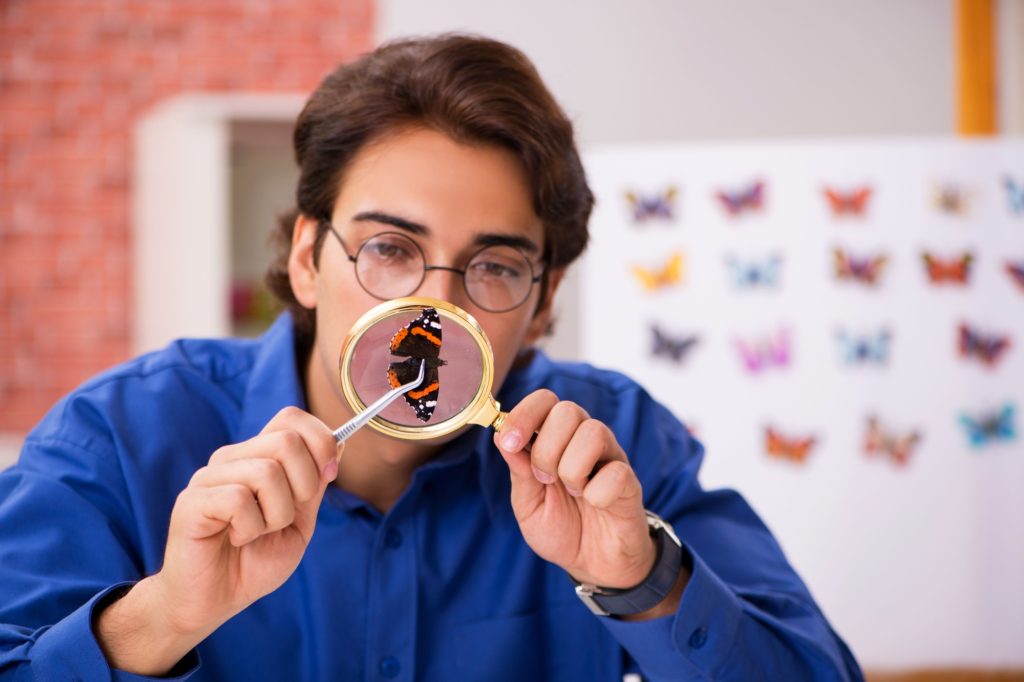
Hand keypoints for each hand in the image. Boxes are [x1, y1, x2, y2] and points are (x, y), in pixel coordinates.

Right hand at [158, 406, 340, 632]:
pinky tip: (237, 539)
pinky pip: (238, 500)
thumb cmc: (255, 561)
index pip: (291, 418)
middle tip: (283, 518)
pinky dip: (250, 529)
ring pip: (267, 472)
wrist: (216, 600)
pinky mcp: (191, 502)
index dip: (320, 441)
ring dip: (276, 516)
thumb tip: (338, 444)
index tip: (326, 476)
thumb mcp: (300, 521)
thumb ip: (315, 484)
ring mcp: (209, 477)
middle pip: (286, 441)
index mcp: (257, 457)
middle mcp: (231, 458)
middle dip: (304, 486)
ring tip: (257, 533)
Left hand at [493, 390, 655, 589]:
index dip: (524, 414)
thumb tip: (500, 436)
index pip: (544, 400)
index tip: (509, 443)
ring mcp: (610, 457)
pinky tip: (595, 504)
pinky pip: (616, 471)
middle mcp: (584, 440)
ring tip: (573, 493)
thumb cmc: (562, 530)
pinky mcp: (630, 480)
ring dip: (572, 469)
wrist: (595, 565)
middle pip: (568, 410)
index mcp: (556, 439)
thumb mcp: (528, 504)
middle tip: (545, 479)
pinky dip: (597, 494)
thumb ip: (518, 471)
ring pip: (593, 431)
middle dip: (546, 449)